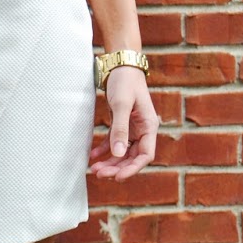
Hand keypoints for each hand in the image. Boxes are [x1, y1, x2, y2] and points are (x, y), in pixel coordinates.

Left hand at [88, 66, 158, 180]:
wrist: (121, 65)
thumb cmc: (125, 82)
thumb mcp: (122, 105)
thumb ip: (120, 129)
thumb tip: (118, 154)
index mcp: (149, 127)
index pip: (145, 155)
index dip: (132, 168)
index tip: (117, 177)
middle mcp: (143, 130)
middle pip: (132, 157)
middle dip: (117, 167)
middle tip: (99, 174)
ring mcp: (132, 128)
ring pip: (122, 152)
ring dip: (110, 162)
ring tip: (94, 169)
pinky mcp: (121, 124)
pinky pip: (114, 142)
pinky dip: (104, 150)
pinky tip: (93, 156)